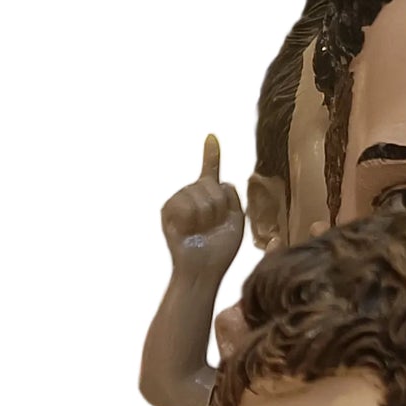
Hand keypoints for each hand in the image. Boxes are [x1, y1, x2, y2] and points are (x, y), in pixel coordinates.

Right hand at [160, 136, 245, 275]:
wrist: (204, 269)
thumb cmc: (220, 250)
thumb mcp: (236, 219)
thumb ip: (233, 196)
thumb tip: (222, 182)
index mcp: (212, 197)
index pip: (212, 171)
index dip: (210, 154)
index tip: (211, 137)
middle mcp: (195, 195)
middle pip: (212, 184)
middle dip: (218, 207)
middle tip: (212, 227)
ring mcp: (180, 201)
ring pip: (200, 193)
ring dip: (206, 215)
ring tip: (200, 231)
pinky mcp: (168, 210)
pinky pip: (185, 203)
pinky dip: (190, 218)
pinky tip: (188, 230)